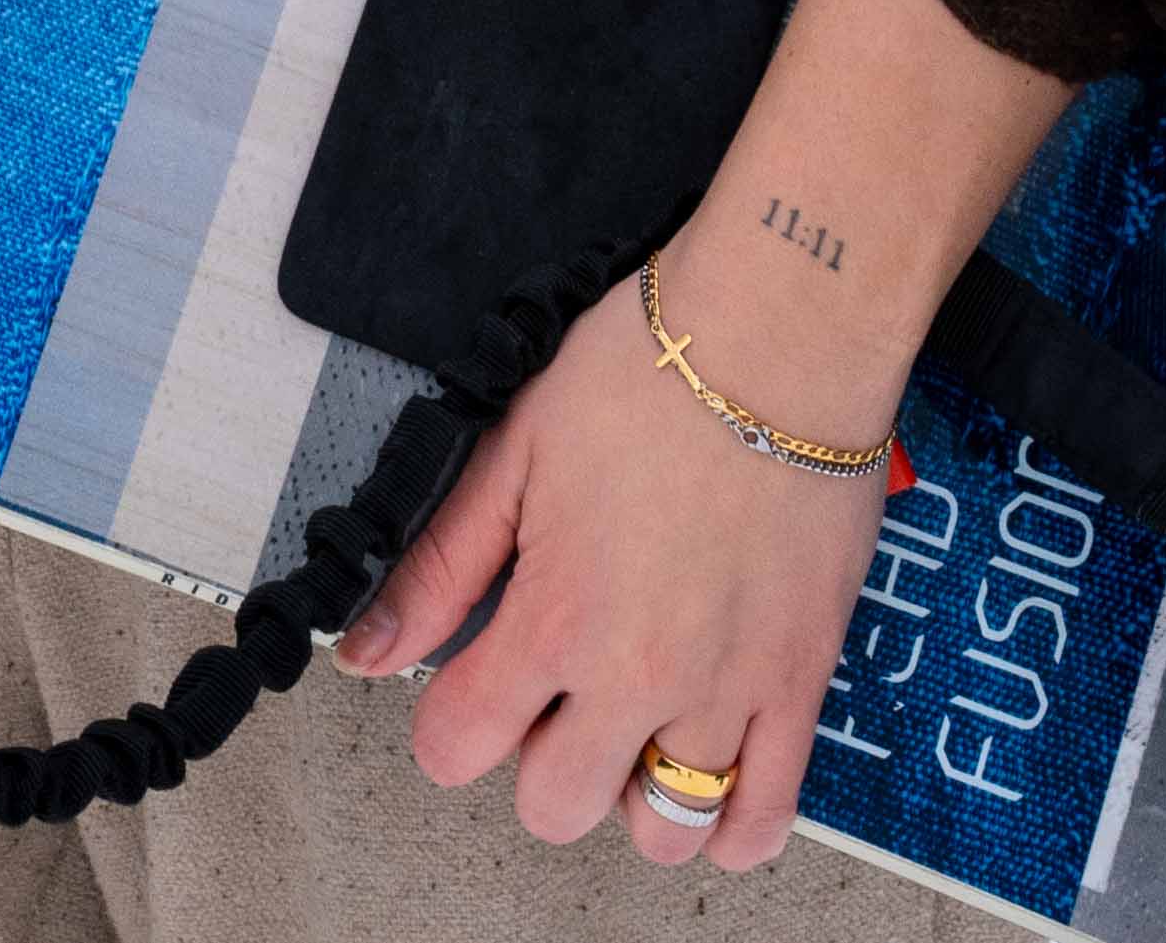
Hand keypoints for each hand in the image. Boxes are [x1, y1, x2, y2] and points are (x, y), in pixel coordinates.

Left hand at [333, 0, 1077, 866]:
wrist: (779, 334)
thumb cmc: (649, 368)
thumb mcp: (513, 449)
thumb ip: (439, 565)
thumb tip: (364, 649)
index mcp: (557, 615)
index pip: (458, 746)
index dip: (447, 722)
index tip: (466, 687)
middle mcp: (638, 675)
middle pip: (555, 807)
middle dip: (538, 758)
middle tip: (556, 691)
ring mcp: (725, 691)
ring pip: (661, 830)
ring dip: (633, 793)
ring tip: (632, 723)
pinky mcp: (800, 683)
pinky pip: (766, 818)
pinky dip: (731, 825)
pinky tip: (706, 769)